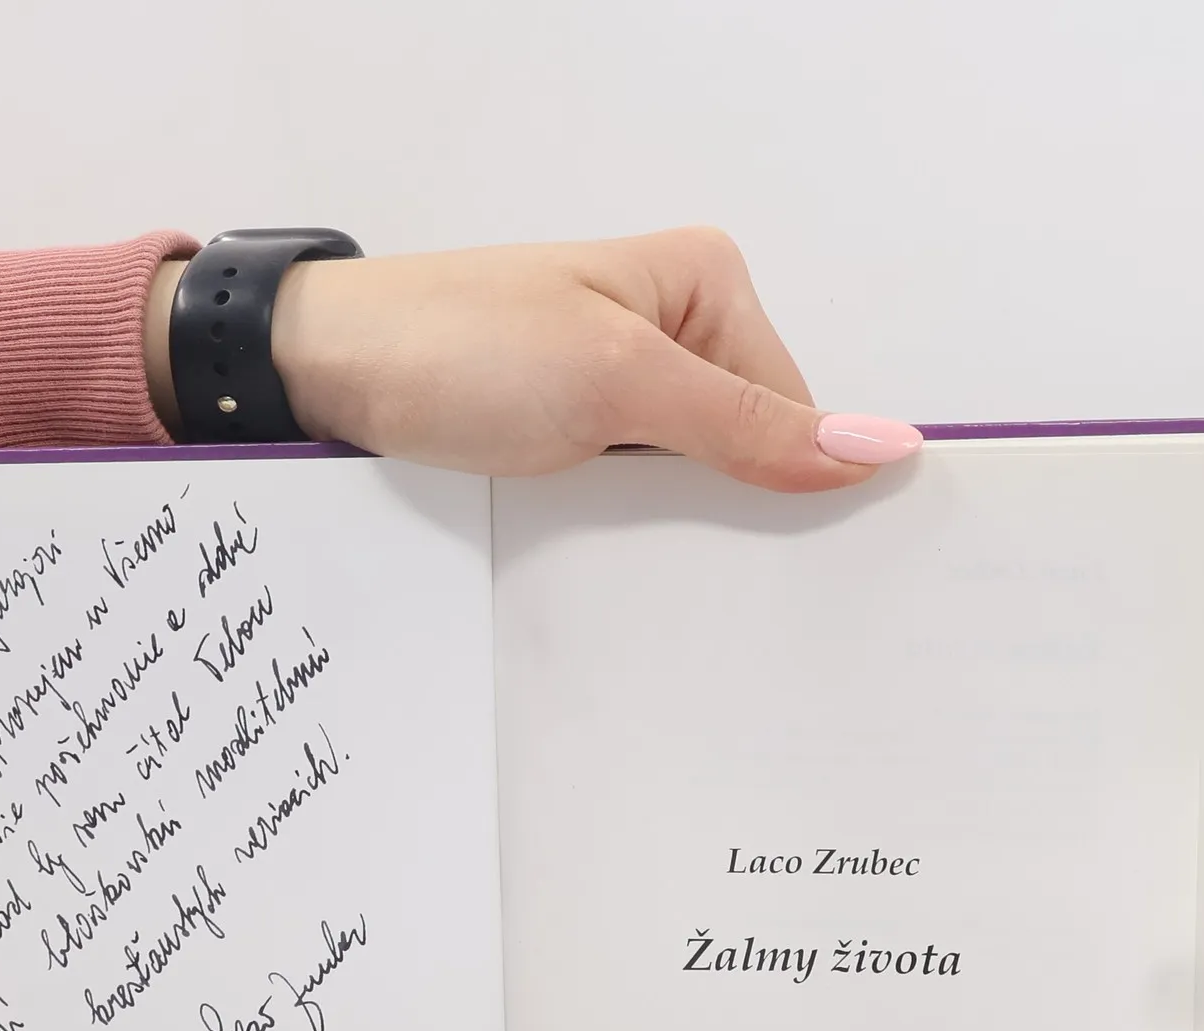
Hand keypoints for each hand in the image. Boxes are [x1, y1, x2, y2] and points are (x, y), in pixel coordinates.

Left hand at [145, 227, 919, 488]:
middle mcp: (671, 329)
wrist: (325, 370)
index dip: (791, 485)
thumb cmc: (460, 346)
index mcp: (705, 285)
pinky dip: (623, 528)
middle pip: (745, 448)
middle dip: (725, 511)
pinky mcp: (572, 432)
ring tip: (639, 560)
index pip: (794, 407)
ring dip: (667, 528)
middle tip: (701, 574)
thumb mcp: (620, 384)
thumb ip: (746, 424)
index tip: (784, 564)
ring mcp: (618, 384)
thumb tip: (878, 447)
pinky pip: (631, 494)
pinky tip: (607, 556)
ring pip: (686, 482)